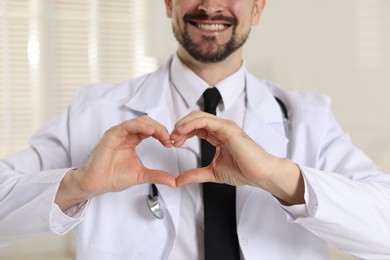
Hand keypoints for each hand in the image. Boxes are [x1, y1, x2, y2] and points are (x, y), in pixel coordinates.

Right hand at [55, 116, 175, 210]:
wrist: (95, 184)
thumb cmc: (112, 177)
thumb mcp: (141, 175)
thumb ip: (157, 176)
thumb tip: (173, 181)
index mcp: (132, 140)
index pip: (151, 131)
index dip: (162, 134)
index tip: (171, 143)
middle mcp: (126, 135)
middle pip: (147, 123)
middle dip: (160, 129)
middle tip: (169, 139)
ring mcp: (118, 134)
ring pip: (139, 121)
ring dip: (153, 126)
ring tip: (163, 135)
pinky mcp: (111, 135)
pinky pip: (127, 126)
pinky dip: (140, 126)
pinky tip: (150, 131)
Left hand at [171, 111, 304, 204]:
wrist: (260, 174)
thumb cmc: (244, 171)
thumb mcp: (212, 173)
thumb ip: (195, 174)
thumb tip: (179, 180)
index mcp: (218, 135)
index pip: (196, 127)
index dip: (182, 133)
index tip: (173, 143)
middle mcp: (221, 128)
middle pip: (195, 118)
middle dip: (180, 127)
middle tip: (171, 139)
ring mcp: (225, 127)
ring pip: (198, 116)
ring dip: (183, 124)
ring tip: (175, 135)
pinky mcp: (228, 129)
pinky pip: (206, 121)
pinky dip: (191, 124)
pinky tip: (182, 131)